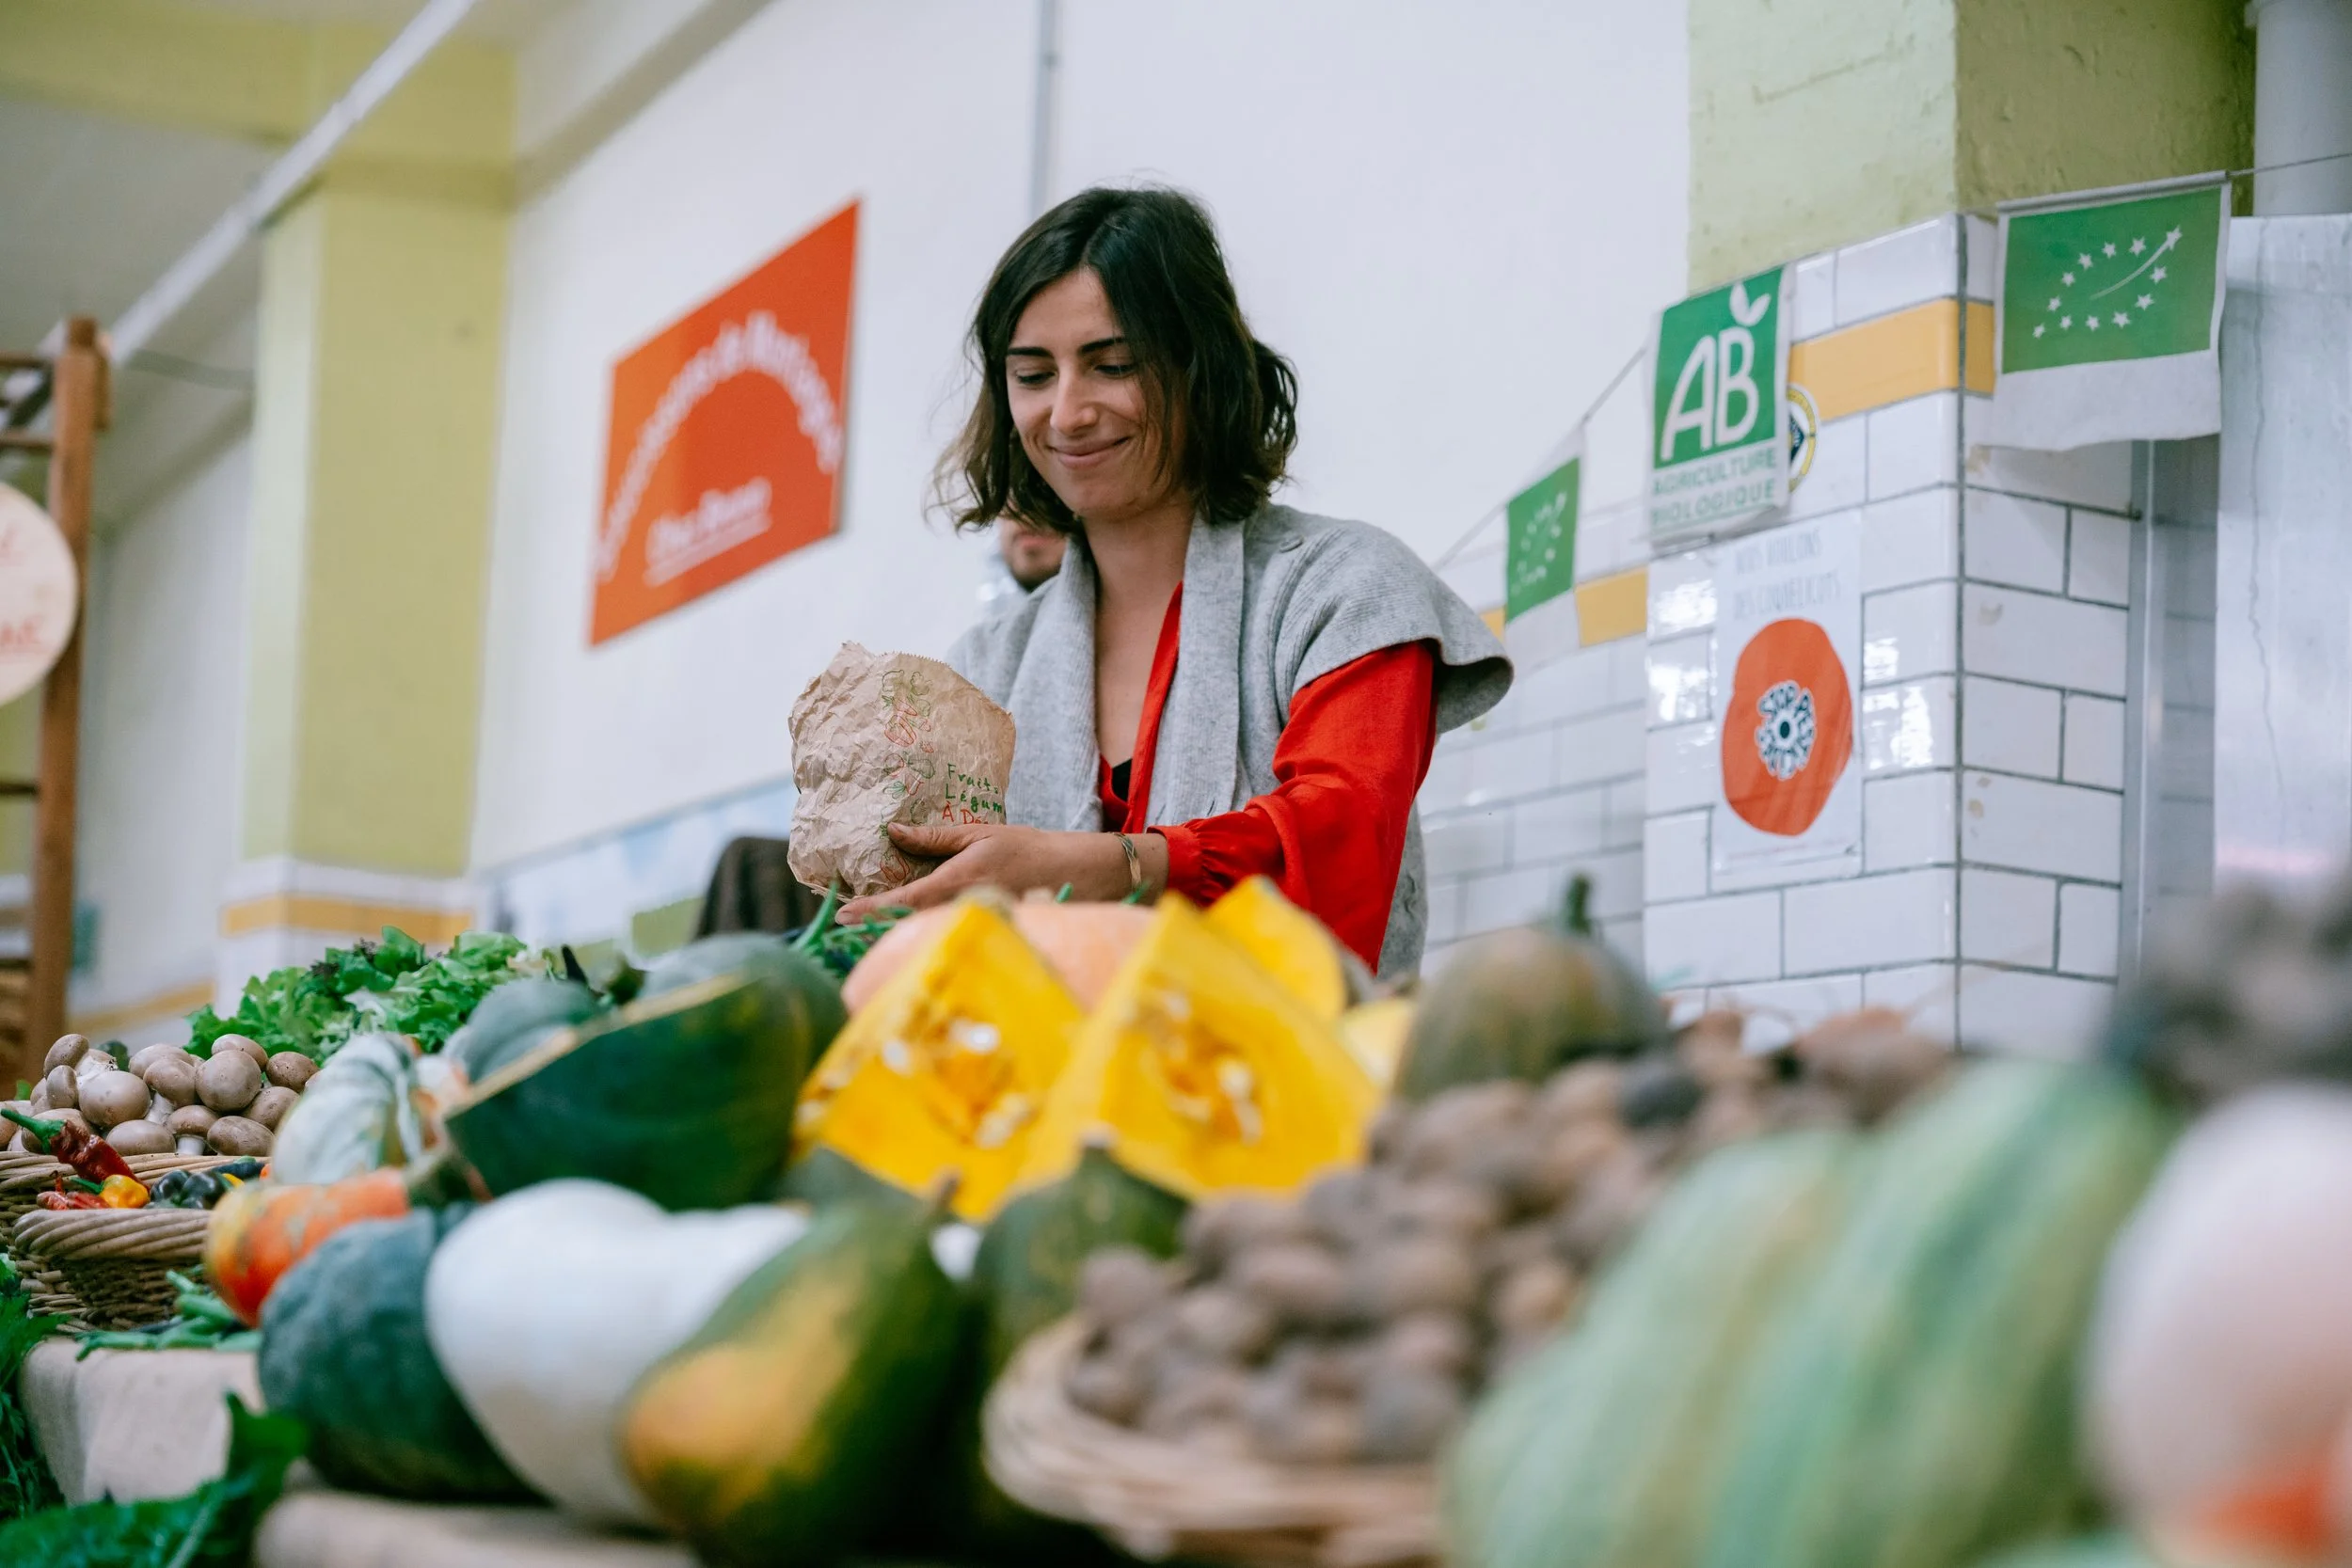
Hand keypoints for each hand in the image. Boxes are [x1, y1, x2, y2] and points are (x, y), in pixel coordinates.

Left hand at [836, 822, 1165, 921]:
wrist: (1080, 874)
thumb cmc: (1030, 850)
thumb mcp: (979, 834)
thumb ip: (934, 837)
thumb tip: (893, 831)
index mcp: (958, 881)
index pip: (905, 902)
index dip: (871, 910)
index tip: (843, 914)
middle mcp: (964, 909)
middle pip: (908, 928)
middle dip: (876, 928)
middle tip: (847, 926)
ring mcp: (977, 927)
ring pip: (927, 937)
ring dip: (897, 935)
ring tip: (869, 931)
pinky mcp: (989, 937)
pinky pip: (950, 940)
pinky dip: (926, 938)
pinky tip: (910, 935)